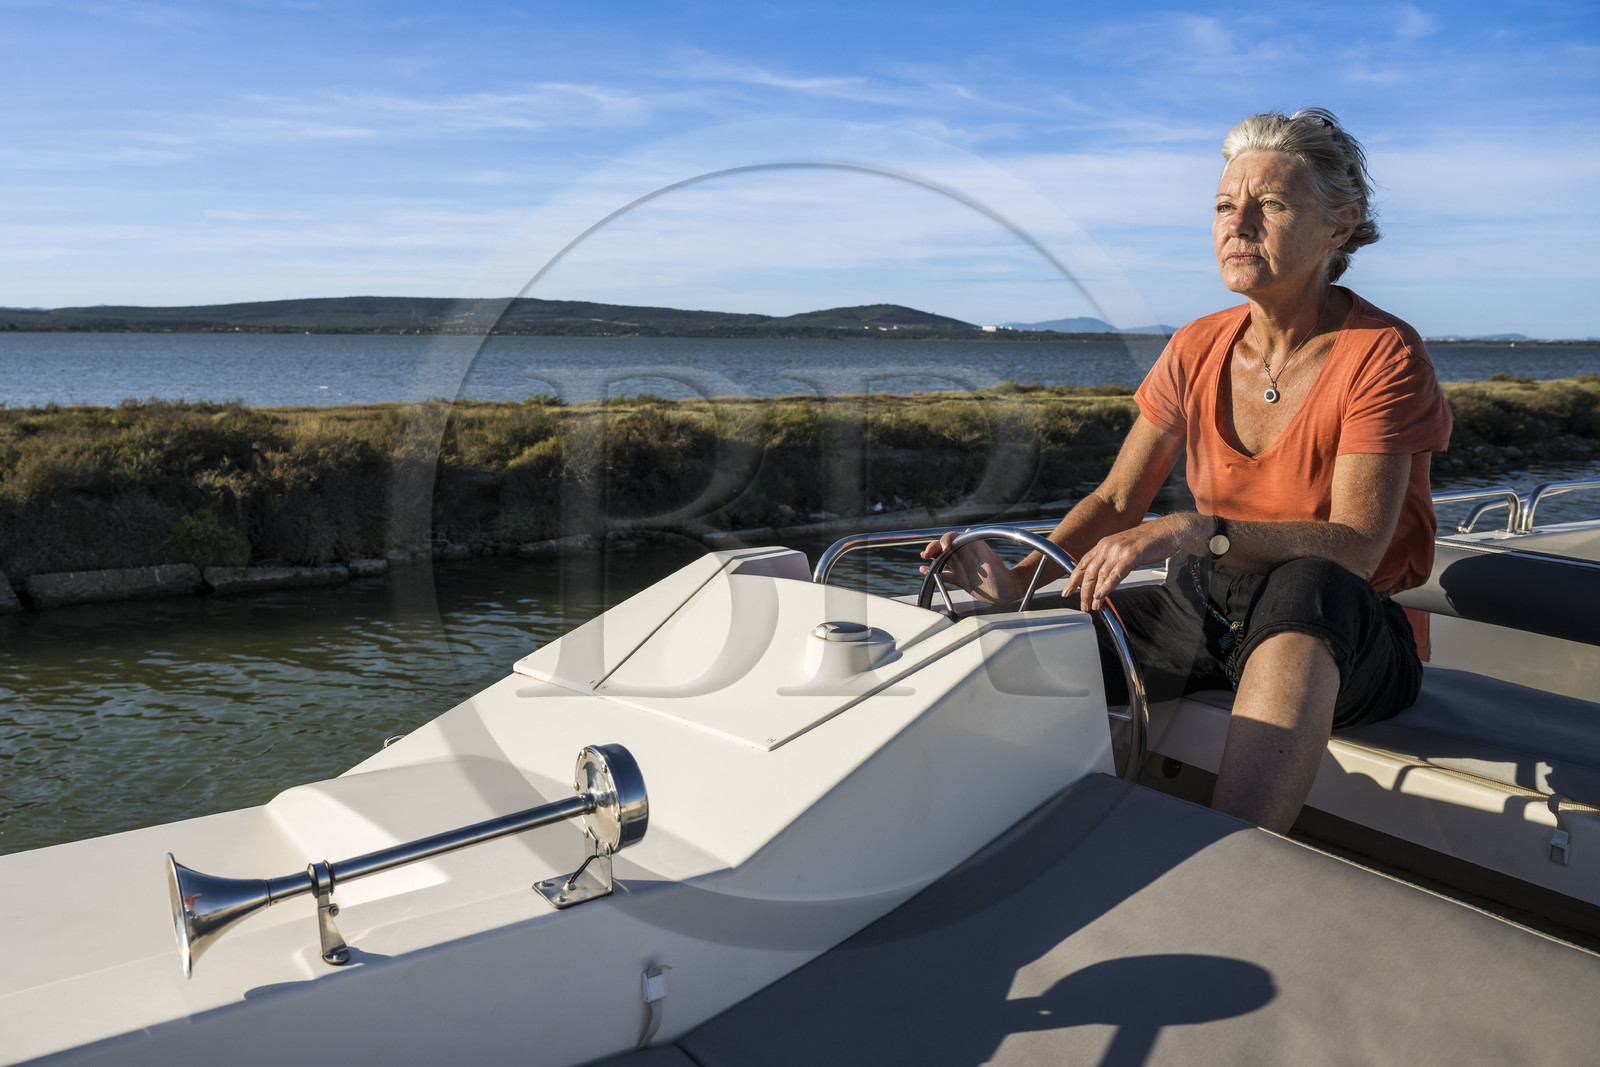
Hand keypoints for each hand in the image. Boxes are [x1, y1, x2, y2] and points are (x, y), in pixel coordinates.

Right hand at [919, 529, 1024, 605]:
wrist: (1006, 592)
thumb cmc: (1001, 575)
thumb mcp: (990, 559)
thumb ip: (979, 546)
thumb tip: (968, 532)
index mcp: (970, 547)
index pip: (953, 538)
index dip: (945, 540)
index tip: (944, 549)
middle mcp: (964, 555)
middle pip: (944, 547)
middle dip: (934, 548)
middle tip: (926, 554)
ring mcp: (960, 567)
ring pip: (941, 559)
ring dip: (932, 557)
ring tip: (923, 558)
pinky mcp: (959, 579)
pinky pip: (943, 574)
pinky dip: (933, 572)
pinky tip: (924, 571)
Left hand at [1064, 513, 1204, 610]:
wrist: (1166, 531)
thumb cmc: (1146, 542)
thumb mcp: (1122, 549)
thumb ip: (1110, 561)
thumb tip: (1102, 578)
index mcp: (1103, 544)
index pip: (1083, 564)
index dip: (1073, 579)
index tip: (1067, 592)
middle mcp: (1107, 546)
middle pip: (1090, 572)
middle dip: (1084, 591)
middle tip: (1083, 605)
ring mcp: (1118, 550)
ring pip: (1101, 575)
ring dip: (1095, 593)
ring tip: (1094, 606)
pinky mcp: (1131, 555)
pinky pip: (1116, 573)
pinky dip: (1108, 585)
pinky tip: (1102, 595)